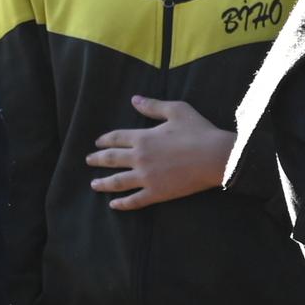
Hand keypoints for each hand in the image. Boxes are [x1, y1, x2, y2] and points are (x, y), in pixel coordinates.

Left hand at [86, 94, 231, 206]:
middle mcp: (139, 158)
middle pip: (111, 159)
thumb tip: (134, 99)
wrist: (216, 157)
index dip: (105, 140)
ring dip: (103, 183)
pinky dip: (122, 204)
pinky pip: (135, 200)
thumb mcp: (177, 110)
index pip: (116, 138)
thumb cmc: (199, 131)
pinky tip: (114, 205)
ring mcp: (146, 177)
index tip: (97, 143)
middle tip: (88, 161)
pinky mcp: (157, 193)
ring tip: (94, 184)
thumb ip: (153, 106)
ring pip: (117, 182)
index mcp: (143, 137)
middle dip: (97, 160)